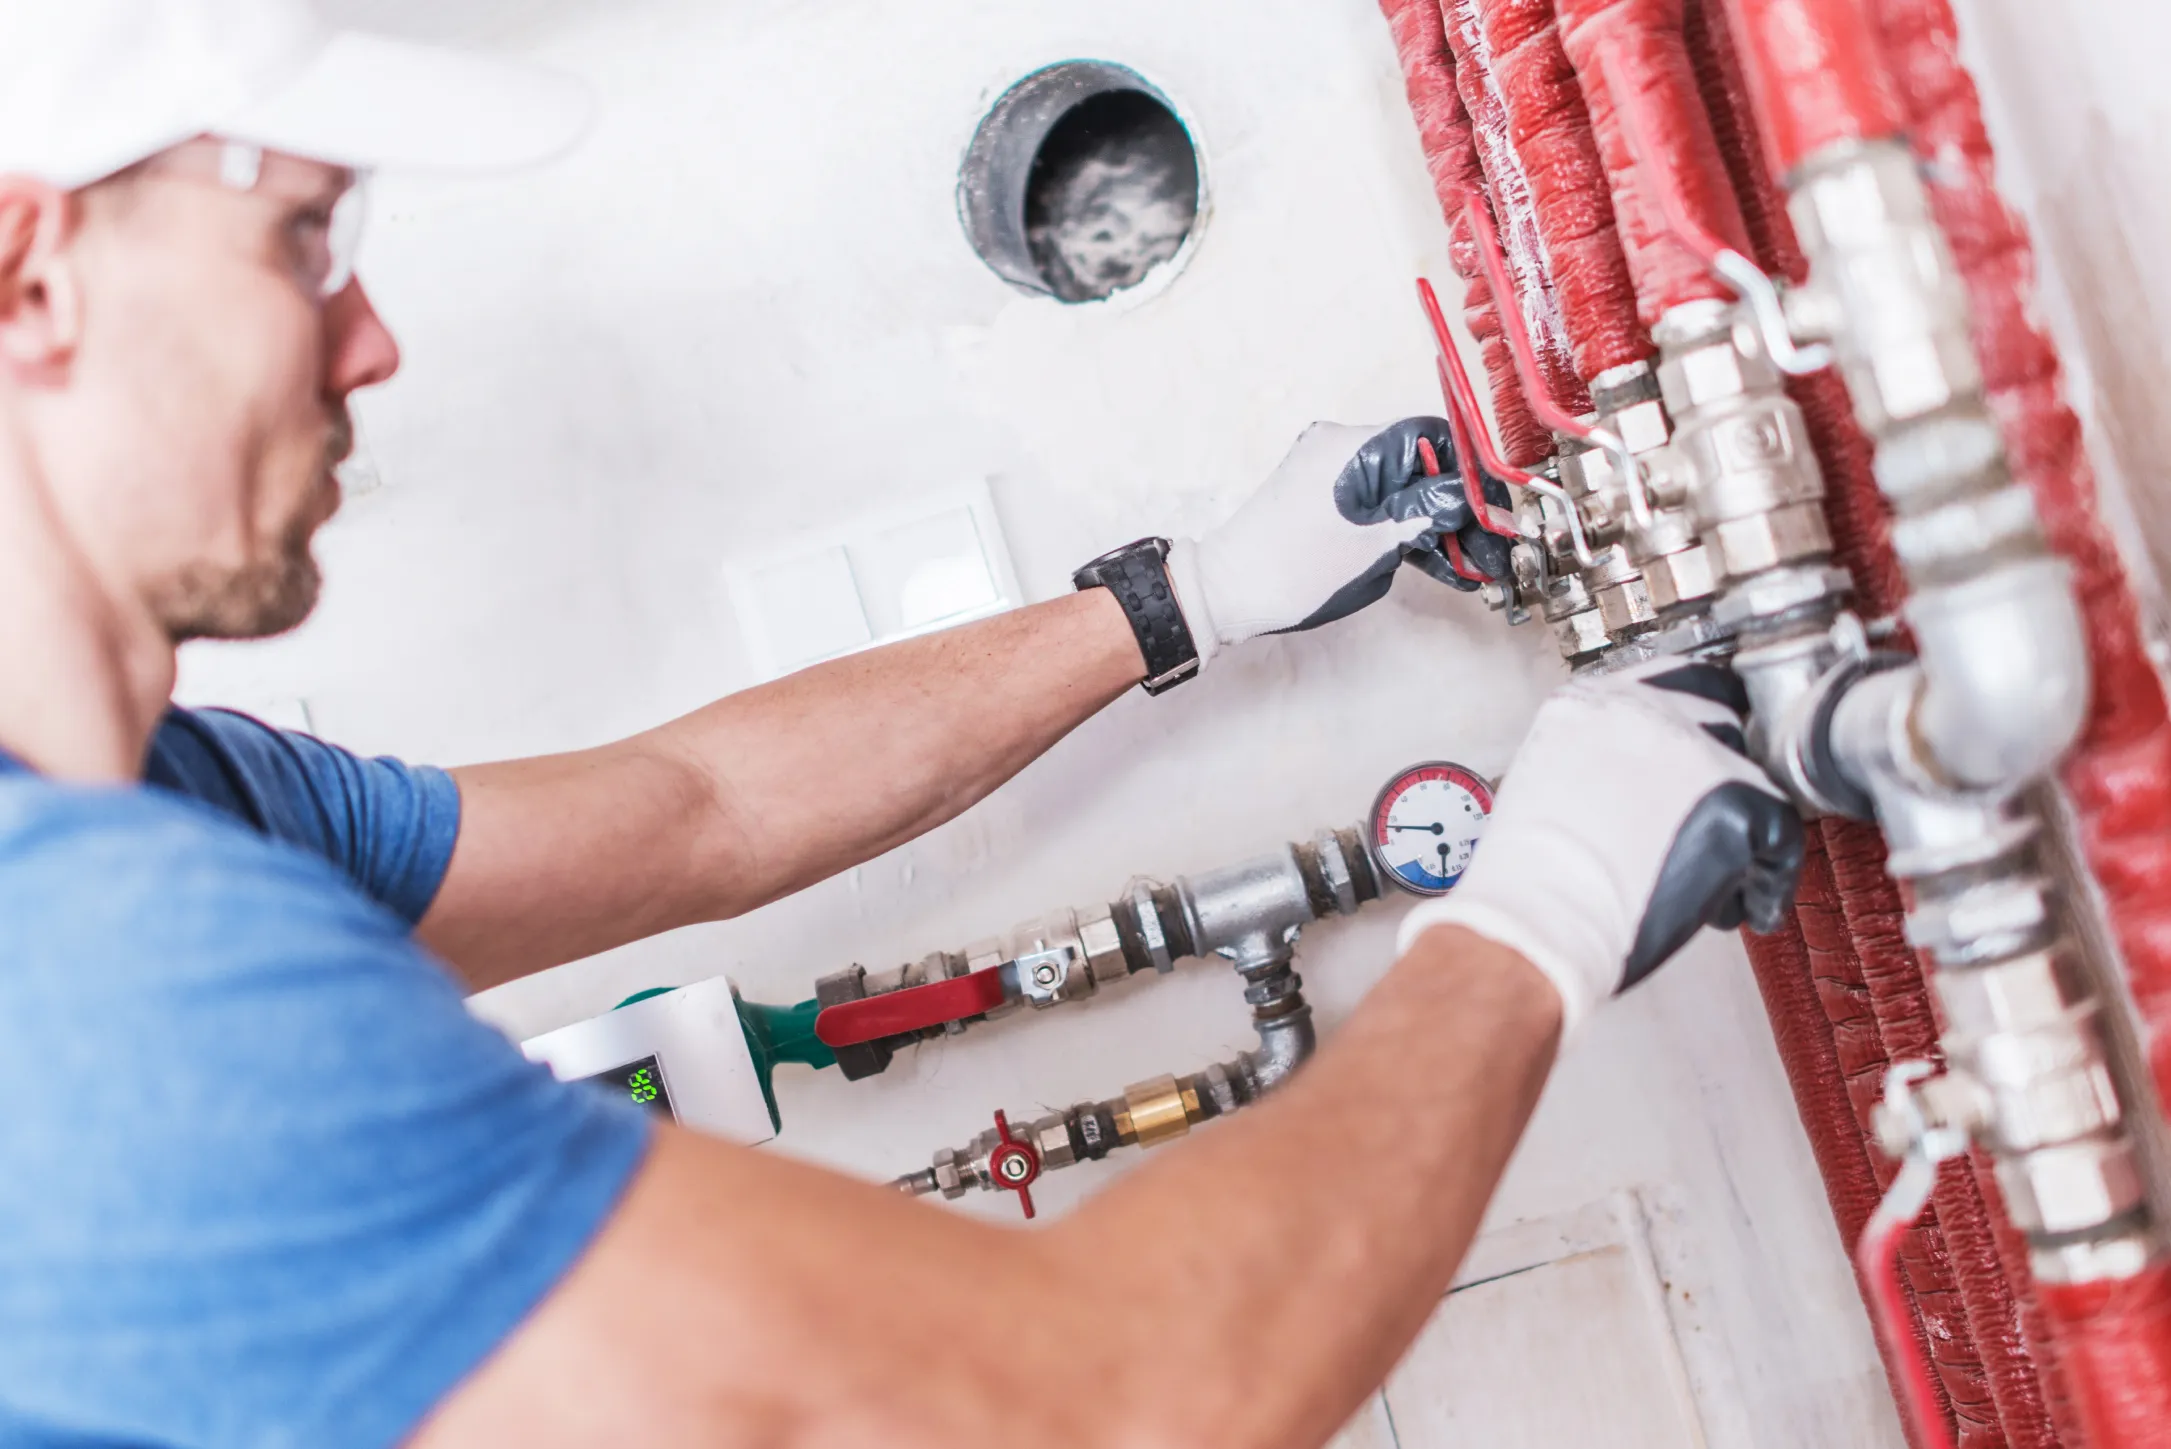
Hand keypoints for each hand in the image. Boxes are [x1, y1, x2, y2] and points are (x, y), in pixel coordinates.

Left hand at [1165, 419, 1508, 668]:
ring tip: (1474, 567)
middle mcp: (1342, 448)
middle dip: (1460, 509)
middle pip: (1421, 467)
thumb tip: (1478, 504)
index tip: (1499, 508)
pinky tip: (1443, 564)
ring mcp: (1332, 476)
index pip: (1434, 438)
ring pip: (1404, 492)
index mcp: (1353, 445)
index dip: (1473, 473)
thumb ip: (1431, 516)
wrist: (1227, 594)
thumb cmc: (1292, 569)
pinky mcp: (1326, 502)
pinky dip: (1408, 532)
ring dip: (1438, 527)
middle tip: (1494, 549)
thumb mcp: (1377, 545)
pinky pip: (1380, 507)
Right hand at [1395, 658, 1805, 1036]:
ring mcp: (1698, 751)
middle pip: (1723, 725)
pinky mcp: (1737, 799)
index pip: (1677, 681)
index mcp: (1593, 701)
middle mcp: (1648, 710)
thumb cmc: (1529, 875)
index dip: (1699, 721)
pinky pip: (1781, 836)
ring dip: (1741, 828)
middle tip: (1710, 826)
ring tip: (1714, 879)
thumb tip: (1647, 782)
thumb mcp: (1551, 780)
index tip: (1704, 750)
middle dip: (1721, 779)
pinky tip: (1740, 906)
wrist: (1538, 918)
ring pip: (1754, 779)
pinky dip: (1768, 879)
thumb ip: (1603, 758)